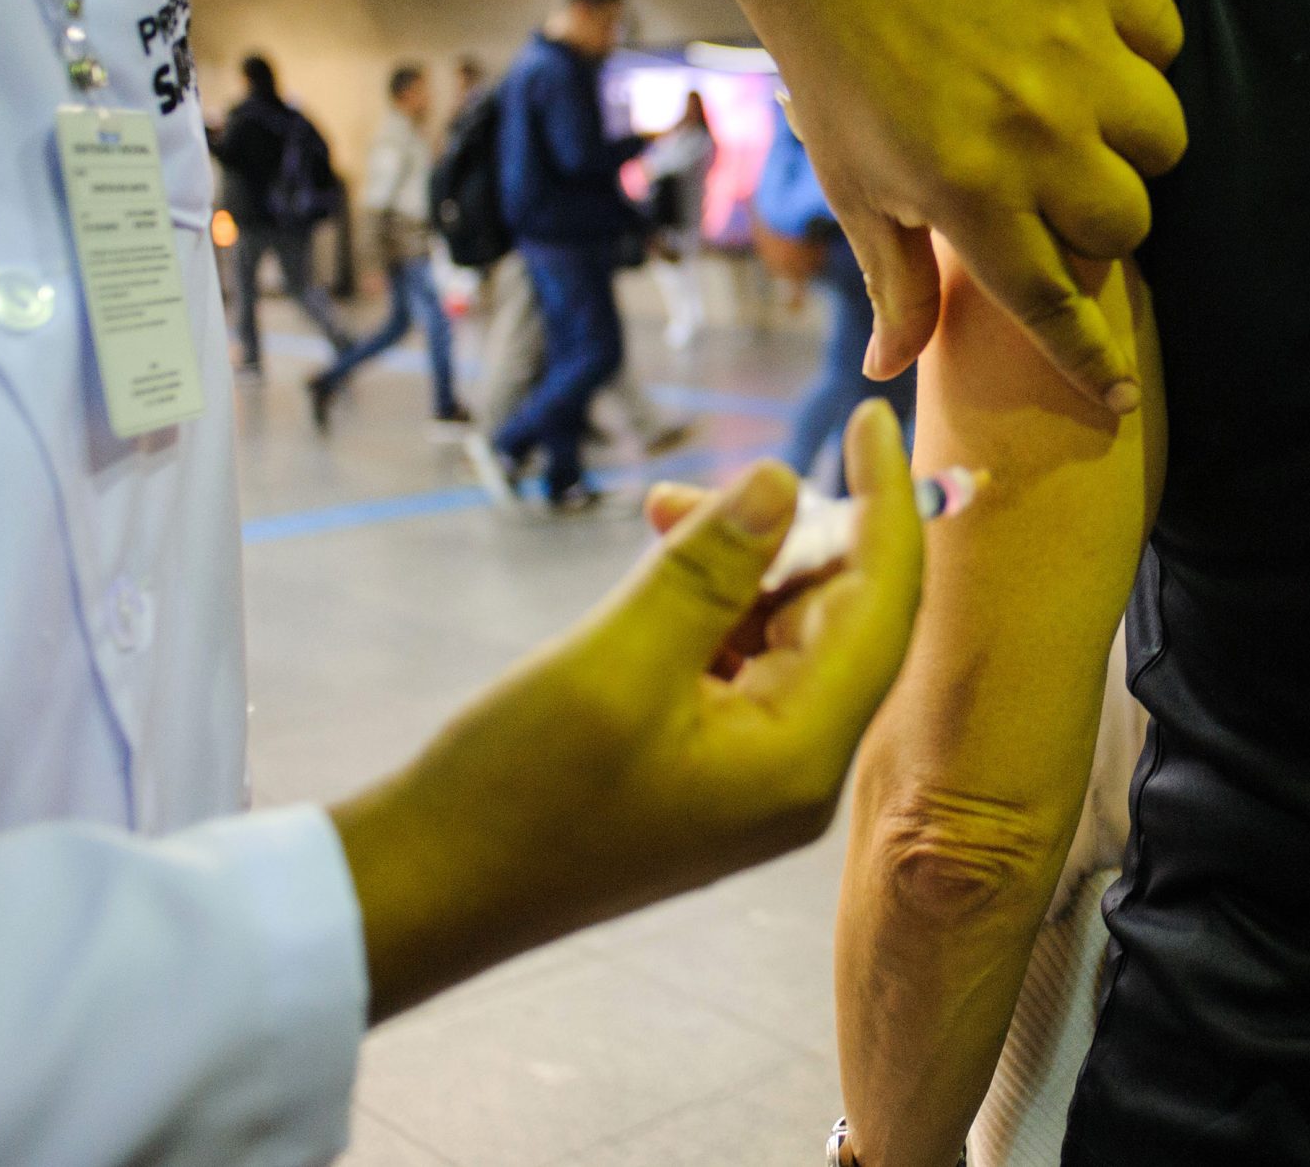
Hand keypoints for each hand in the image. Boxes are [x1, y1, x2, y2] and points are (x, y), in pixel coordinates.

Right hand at [330, 400, 921, 1020]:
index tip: (871, 416)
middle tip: (697, 486)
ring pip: (788, 632)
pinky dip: (711, 605)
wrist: (424, 893)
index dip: (885, 504)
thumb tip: (784, 478)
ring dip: (741, 563)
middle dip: (791, 530)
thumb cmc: (511, 792)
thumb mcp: (614, 660)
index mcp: (801, 757)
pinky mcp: (708, 768)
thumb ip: (709, 568)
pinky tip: (658, 568)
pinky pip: (742, 662)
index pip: (885, 605)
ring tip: (660, 514)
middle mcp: (798, 771)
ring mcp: (755, 775)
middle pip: (844, 615)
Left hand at [701, 0, 1184, 412]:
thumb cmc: (836, 73)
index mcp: (968, 191)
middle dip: (1097, 229)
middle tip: (1057, 199)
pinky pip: (1165, 40)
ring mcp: (1072, 52)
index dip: (1088, 361)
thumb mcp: (855, 188)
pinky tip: (1095, 54)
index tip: (1118, 397)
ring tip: (1085, 126)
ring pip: (1163, 140)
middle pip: (1125, 226)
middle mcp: (1034, 131)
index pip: (1052, 303)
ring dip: (1132, 147)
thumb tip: (889, 370)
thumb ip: (894, 282)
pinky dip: (1142, 53)